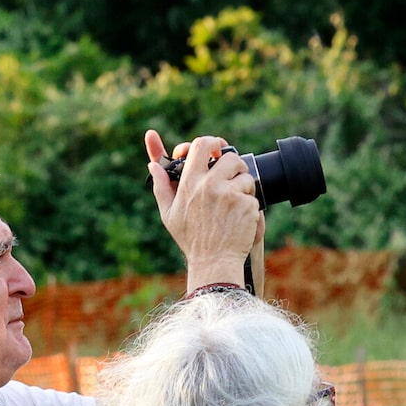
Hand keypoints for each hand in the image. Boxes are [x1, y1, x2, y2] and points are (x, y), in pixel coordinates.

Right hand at [146, 131, 261, 292]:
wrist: (214, 263)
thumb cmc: (191, 240)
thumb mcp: (169, 214)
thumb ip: (161, 186)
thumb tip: (152, 165)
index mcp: (190, 182)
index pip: (202, 144)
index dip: (212, 142)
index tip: (217, 148)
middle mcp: (209, 184)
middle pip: (230, 157)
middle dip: (234, 165)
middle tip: (232, 178)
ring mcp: (229, 194)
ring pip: (245, 176)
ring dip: (244, 187)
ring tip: (235, 205)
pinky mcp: (246, 205)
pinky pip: (253, 197)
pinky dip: (251, 208)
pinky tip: (240, 221)